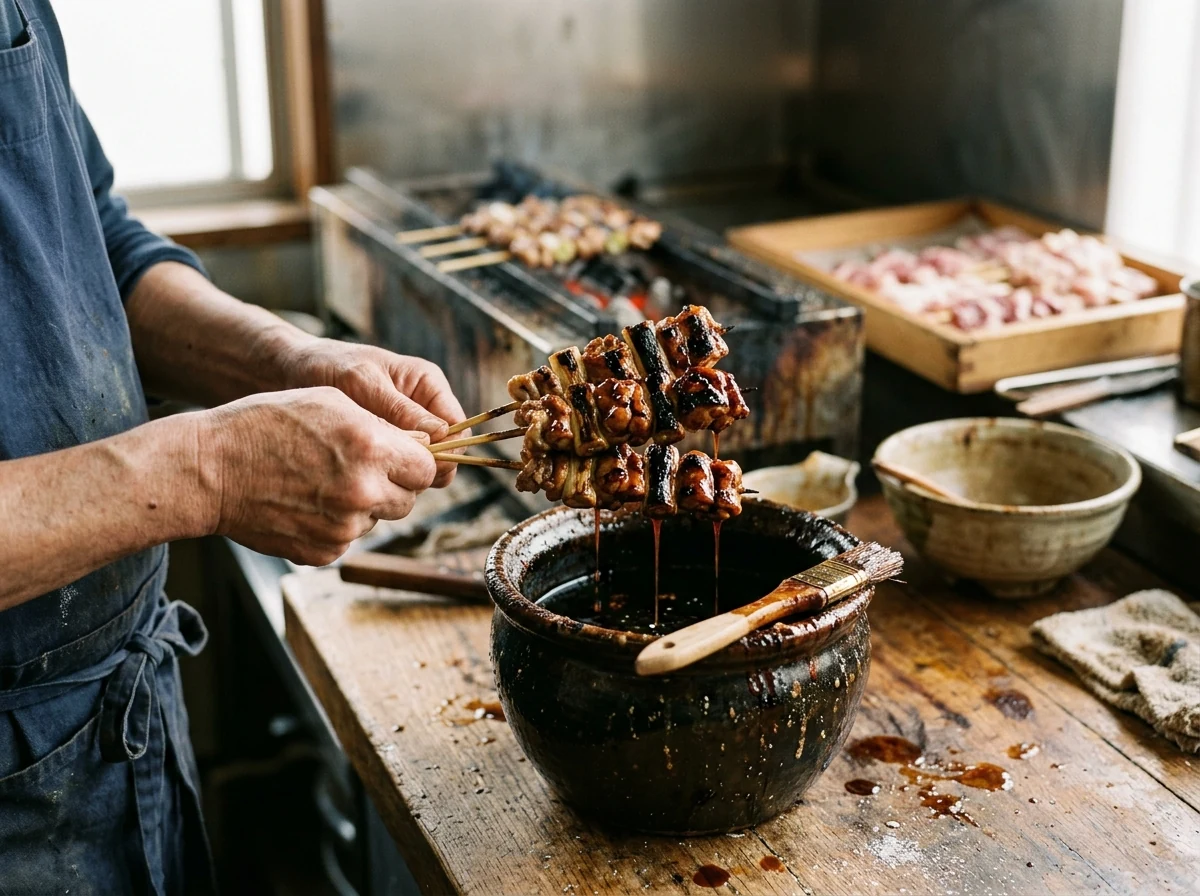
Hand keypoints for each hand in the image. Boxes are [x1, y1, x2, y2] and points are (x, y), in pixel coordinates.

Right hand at [199, 387, 437, 565]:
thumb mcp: (331, 402)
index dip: (415, 461)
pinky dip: (336, 525)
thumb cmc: (267, 424)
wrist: (211, 470)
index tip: (401, 456)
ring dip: (364, 504)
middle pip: (408, 498)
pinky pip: (349, 539)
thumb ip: (382, 425)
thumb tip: (419, 445)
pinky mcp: (324, 552)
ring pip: (377, 519)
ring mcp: (344, 528)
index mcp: (371, 449)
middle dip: (393, 484)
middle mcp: (364, 492)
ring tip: (323, 481)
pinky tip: (306, 502)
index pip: (427, 467)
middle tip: (359, 468)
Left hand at [283, 340, 465, 486]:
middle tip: (390, 474)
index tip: (418, 466)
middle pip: (446, 451)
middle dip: (425, 466)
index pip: (457, 427)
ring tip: (373, 473)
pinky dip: (388, 475)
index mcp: (428, 385)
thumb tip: (440, 436)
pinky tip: (365, 474)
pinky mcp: (387, 445)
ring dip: (404, 473)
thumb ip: (400, 410)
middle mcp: (424, 408)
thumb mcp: (363, 384)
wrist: (291, 372)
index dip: (448, 451)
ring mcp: (406, 429)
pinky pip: (400, 467)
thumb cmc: (328, 367)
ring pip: (423, 464)